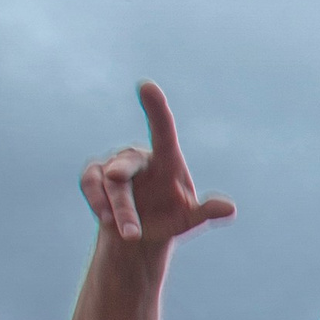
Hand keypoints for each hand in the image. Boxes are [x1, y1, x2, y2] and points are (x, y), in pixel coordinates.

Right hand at [80, 82, 237, 246]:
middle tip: (132, 231)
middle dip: (125, 204)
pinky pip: (89, 182)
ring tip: (129, 233)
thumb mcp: (189, 219)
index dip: (155, 108)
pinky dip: (97, 203)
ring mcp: (114, 162)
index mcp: (166, 159)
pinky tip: (106, 218)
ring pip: (105, 182)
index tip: (146, 85)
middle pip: (123, 170)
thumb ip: (206, 212)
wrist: (140, 233)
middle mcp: (139, 155)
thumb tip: (230, 209)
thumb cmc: (170, 219)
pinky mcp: (94, 173)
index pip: (162, 130)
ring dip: (115, 211)